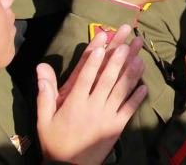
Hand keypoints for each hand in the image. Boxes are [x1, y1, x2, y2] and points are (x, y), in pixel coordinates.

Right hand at [36, 25, 147, 164]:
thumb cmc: (54, 142)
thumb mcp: (44, 119)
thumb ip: (44, 94)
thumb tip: (40, 68)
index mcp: (74, 103)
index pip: (85, 76)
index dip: (95, 58)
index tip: (102, 42)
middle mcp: (92, 107)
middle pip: (107, 79)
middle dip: (118, 60)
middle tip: (128, 43)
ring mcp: (106, 116)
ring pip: (121, 91)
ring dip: (131, 74)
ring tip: (140, 58)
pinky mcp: (116, 127)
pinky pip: (129, 109)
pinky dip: (137, 97)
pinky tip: (144, 86)